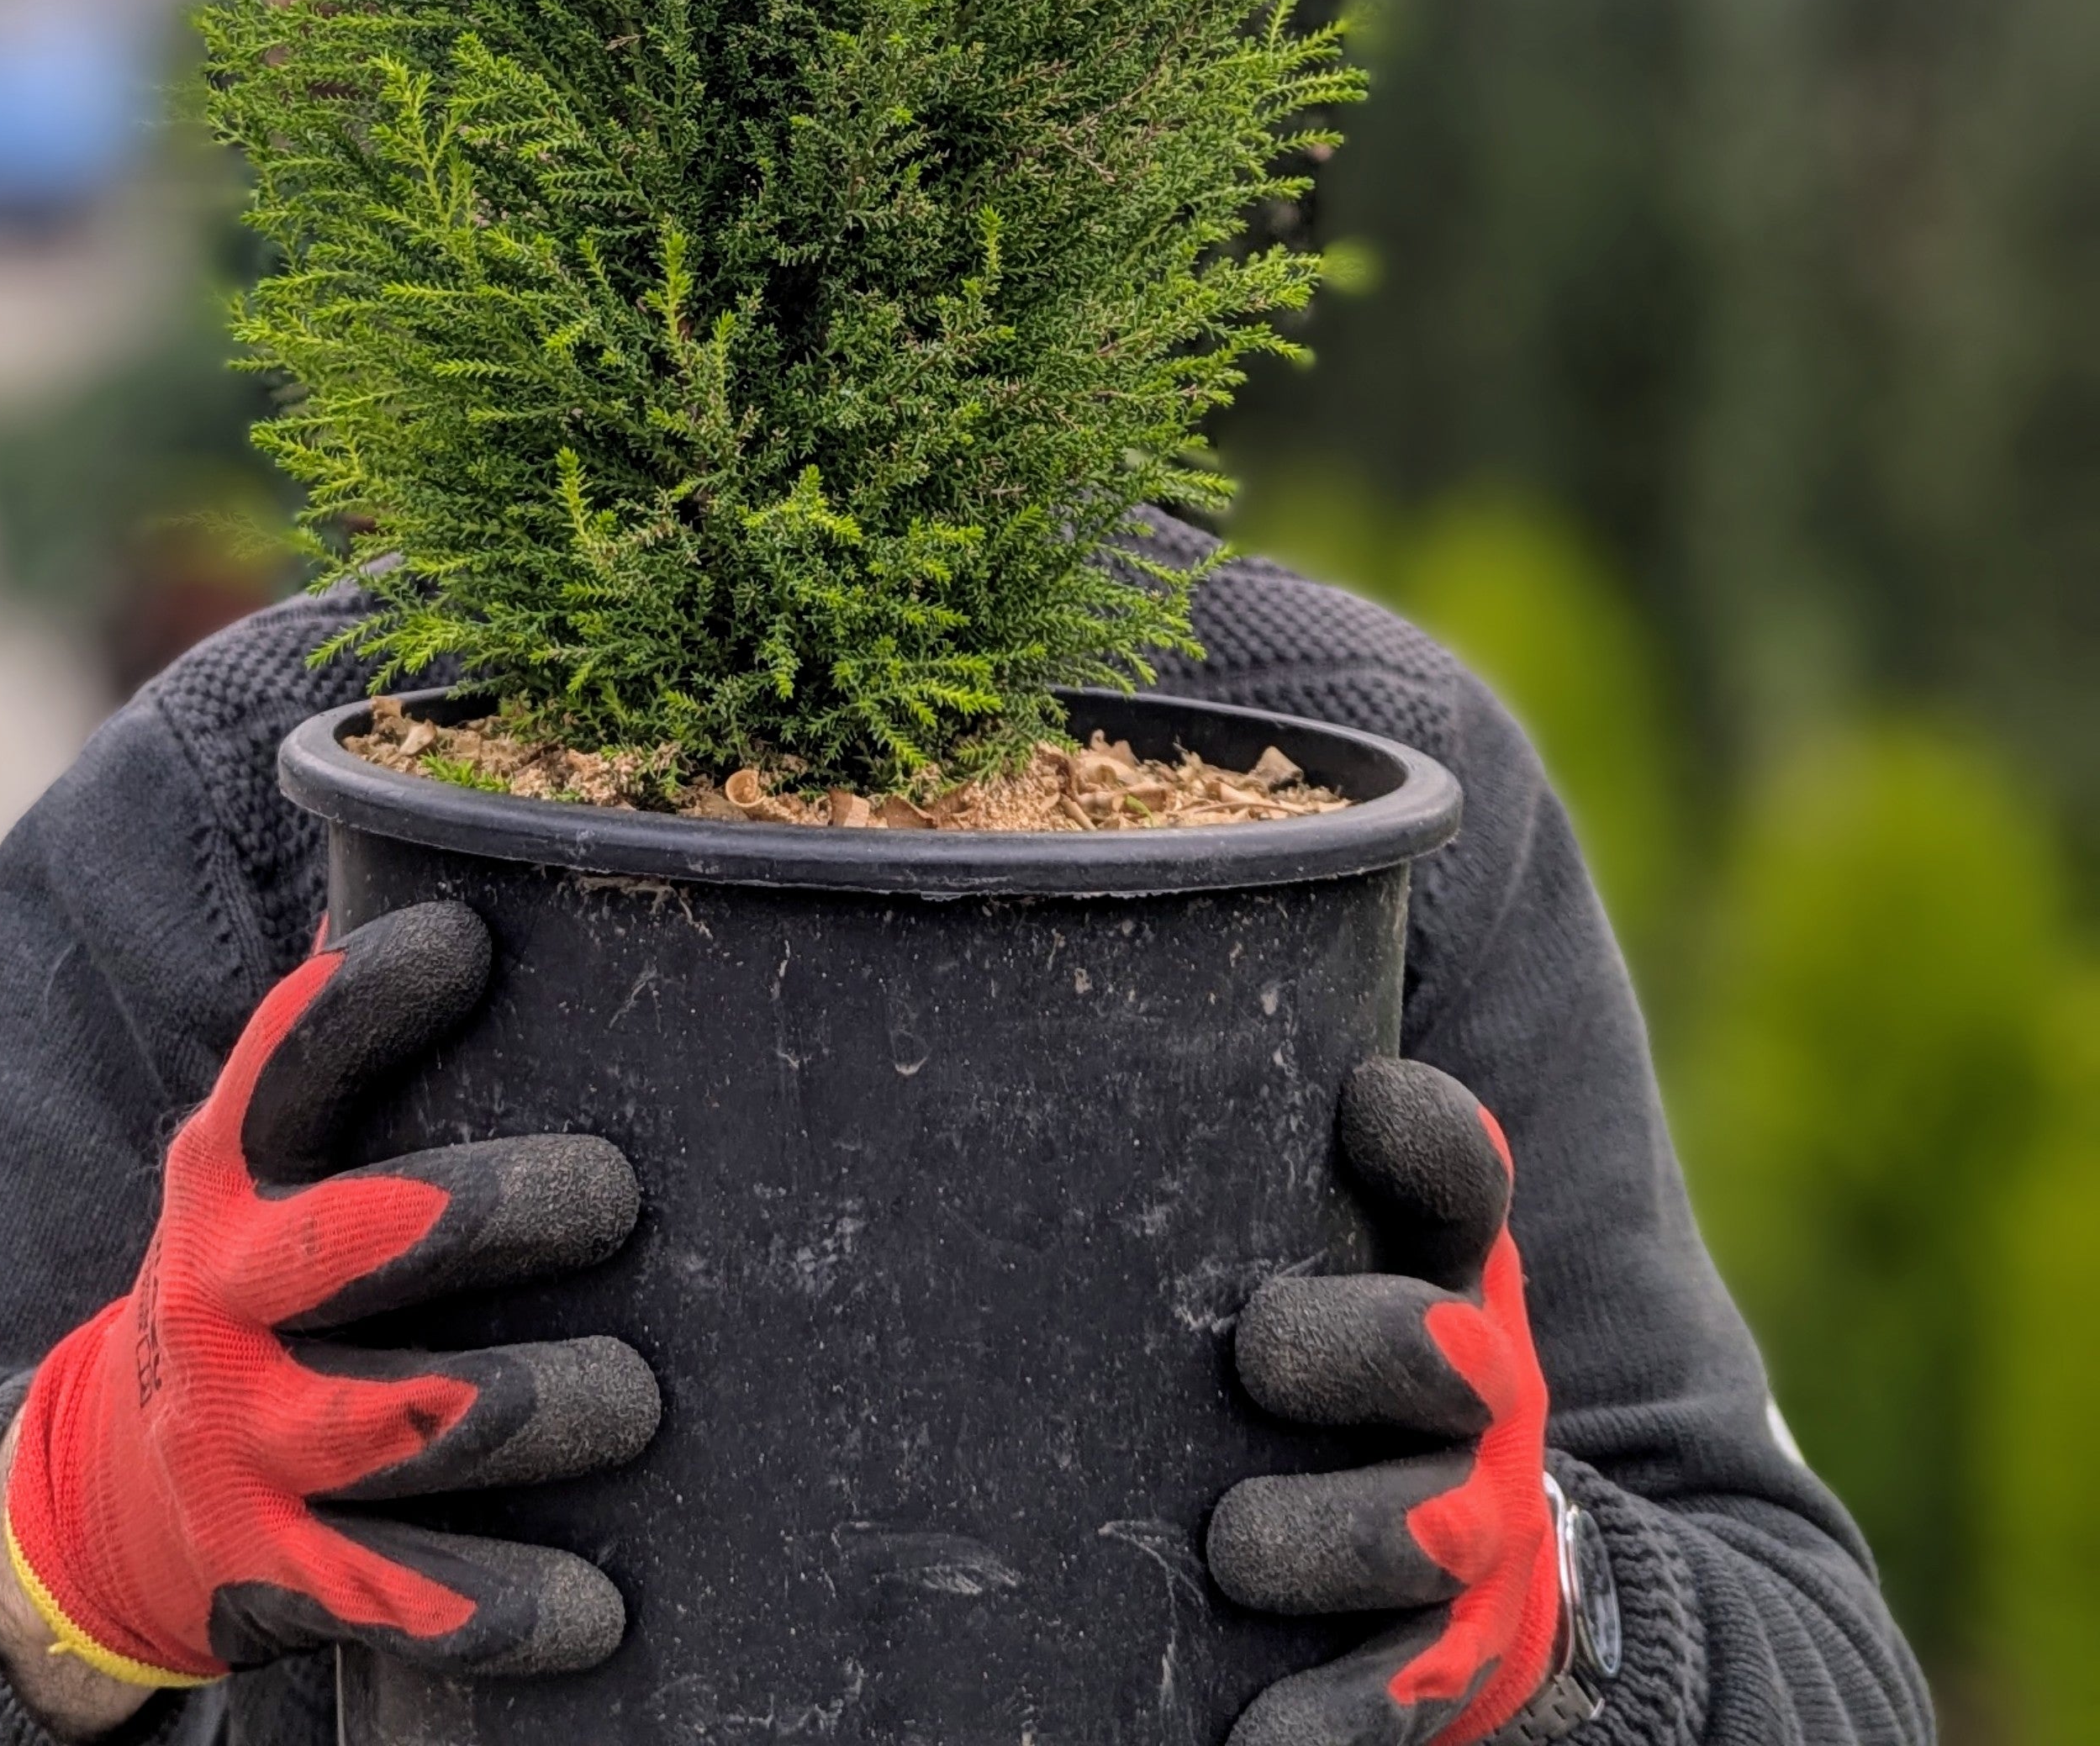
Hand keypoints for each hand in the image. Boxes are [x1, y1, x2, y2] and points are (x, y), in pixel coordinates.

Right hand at [0, 903, 658, 1720]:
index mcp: (225, 1172)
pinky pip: (408, 1598)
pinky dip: (508, 1606)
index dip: (372, 995)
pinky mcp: (285, 1577)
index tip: (470, 942)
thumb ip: (350, 1052)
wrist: (112, 1500)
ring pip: (414, 1421)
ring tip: (638, 1394)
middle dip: (499, 1207)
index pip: (290, 1060)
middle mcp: (221, 1296)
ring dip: (544, 1406)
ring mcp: (250, 1442)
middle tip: (612, 1192)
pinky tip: (599, 1606)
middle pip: (368, 1239)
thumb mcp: (266, 1162)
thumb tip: (482, 858)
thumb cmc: (260, 1278)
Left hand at [1207, 1059, 1561, 1745]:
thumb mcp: (1330, 1246)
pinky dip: (1318, 1725)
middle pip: (1436, 1346)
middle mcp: (1475, 1389)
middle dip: (1355, 1345)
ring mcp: (1466, 1534)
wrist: (1493, 1591)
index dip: (1424, 1130)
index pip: (1459, 1170)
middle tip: (1259, 1351)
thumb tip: (1097, 925)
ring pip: (1413, 1528)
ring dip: (1319, 1532)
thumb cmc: (1340, 1366)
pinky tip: (1252, 1737)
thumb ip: (1248, 1151)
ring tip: (1235, 1543)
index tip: (1358, 1096)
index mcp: (1445, 1266)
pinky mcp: (1439, 1669)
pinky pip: (1383, 1705)